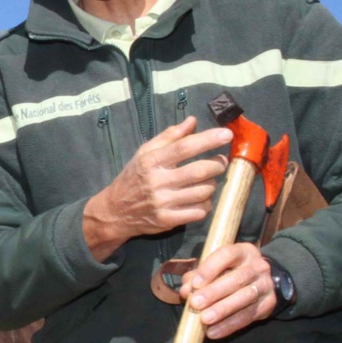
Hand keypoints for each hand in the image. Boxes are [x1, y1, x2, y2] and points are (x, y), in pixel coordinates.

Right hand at [84, 117, 231, 260]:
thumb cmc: (133, 177)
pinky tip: (202, 199)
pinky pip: (198, 212)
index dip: (208, 140)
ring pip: (202, 192)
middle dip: (217, 164)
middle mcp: (157, 182)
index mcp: (151, 161)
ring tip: (210, 180)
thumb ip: (169, 137)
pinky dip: (206, 204)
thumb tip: (192, 121)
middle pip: (198, 171)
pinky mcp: (168, 220)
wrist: (115, 211)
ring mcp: (163, 203)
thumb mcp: (145, 153)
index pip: (184, 147)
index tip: (226, 134)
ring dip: (213, 184)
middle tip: (221, 161)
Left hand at [179, 242, 276, 338]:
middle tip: (196, 303)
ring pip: (244, 298)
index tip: (195, 283)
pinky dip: (229, 325)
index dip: (210, 268)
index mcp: (243, 251)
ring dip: (222, 310)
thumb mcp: (215, 268)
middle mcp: (258, 266)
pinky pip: (248, 316)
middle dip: (214, 292)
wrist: (262, 282)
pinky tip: (214, 331)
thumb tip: (186, 290)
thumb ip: (197, 276)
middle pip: (237, 279)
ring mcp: (266, 285)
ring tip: (204, 319)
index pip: (227, 255)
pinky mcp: (268, 304)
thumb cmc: (231, 272)